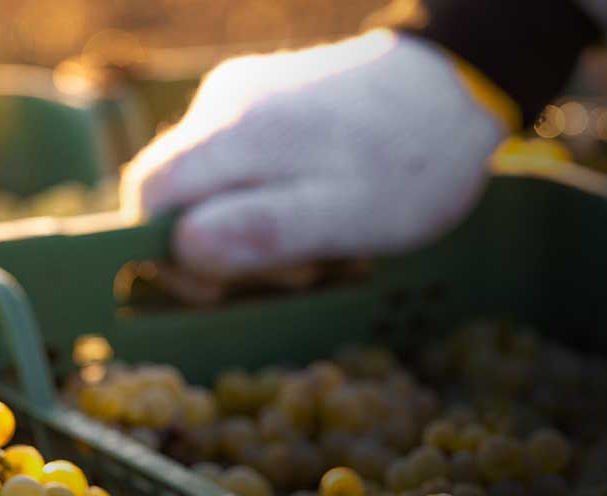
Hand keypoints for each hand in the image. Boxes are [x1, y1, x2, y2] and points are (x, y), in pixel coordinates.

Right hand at [121, 30, 504, 280]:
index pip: (149, 194)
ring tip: (316, 245)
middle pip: (174, 191)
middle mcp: (225, 102)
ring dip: (245, 228)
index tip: (216, 292)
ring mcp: (243, 94)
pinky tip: (314, 211)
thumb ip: (265, 230)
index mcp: (237, 131)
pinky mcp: (265, 99)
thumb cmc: (411, 164)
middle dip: (215, 248)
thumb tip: (185, 250)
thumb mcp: (348, 215)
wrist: (456, 91)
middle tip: (292, 274)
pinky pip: (236, 164)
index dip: (164, 254)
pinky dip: (262, 201)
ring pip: (207, 181)